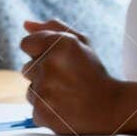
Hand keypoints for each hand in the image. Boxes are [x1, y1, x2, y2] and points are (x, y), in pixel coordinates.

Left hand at [20, 19, 136, 135]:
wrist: (111, 109)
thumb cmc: (93, 74)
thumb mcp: (80, 44)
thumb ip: (52, 29)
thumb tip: (26, 24)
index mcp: (60, 43)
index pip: (26, 44)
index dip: (39, 53)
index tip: (55, 62)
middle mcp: (50, 64)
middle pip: (26, 68)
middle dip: (43, 73)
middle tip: (67, 80)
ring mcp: (44, 90)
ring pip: (30, 90)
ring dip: (44, 92)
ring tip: (68, 95)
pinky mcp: (41, 112)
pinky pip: (34, 108)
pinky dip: (47, 110)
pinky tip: (66, 109)